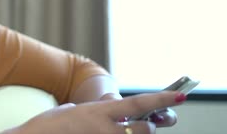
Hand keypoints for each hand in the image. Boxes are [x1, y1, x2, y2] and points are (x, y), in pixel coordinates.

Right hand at [3, 91, 184, 133]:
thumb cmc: (45, 127)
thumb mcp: (69, 111)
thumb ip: (93, 112)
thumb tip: (107, 116)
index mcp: (98, 111)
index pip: (138, 103)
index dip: (162, 99)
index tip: (181, 96)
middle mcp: (104, 129)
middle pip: (143, 130)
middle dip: (147, 128)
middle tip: (145, 125)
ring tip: (123, 131)